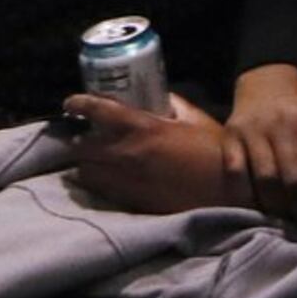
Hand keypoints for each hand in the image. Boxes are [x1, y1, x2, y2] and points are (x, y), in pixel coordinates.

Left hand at [61, 92, 245, 213]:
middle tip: (85, 137)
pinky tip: (108, 179)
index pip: (98, 111)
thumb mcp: (195, 118)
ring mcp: (126, 180)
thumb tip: (160, 97)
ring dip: (86, 164)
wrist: (226, 189)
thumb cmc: (214, 150)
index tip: (71, 103)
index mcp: (143, 127)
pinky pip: (101, 191)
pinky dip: (99, 183)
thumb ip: (174, 105)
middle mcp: (127, 153)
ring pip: (86, 173)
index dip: (79, 104)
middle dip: (79, 142)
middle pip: (82, 147)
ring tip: (95, 160)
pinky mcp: (130, 201)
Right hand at [222, 64, 296, 218]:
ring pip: (264, 179)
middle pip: (293, 176)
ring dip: (276, 208)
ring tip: (284, 224)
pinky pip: (235, 173)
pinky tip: (254, 211)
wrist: (265, 78)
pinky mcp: (230, 136)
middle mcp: (281, 125)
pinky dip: (244, 196)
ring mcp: (253, 130)